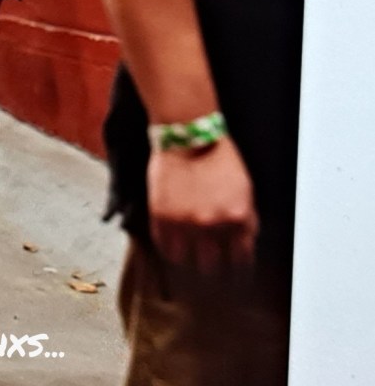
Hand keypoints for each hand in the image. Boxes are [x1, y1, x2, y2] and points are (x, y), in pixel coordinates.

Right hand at [147, 136, 258, 273]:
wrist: (187, 133)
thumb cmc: (218, 157)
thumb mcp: (245, 188)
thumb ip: (246, 220)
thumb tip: (245, 244)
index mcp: (237, 218)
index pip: (240, 261)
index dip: (236, 270)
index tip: (233, 274)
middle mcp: (212, 225)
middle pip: (210, 265)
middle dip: (210, 262)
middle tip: (207, 259)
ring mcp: (184, 221)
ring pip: (185, 260)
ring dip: (187, 257)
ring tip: (187, 252)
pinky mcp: (161, 215)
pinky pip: (164, 246)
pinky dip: (169, 247)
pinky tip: (173, 242)